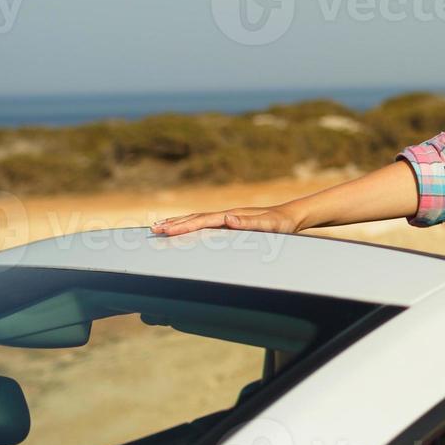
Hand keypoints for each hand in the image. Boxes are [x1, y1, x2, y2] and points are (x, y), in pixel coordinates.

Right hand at [150, 203, 302, 236]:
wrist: (291, 216)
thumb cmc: (281, 224)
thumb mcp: (268, 225)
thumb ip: (249, 223)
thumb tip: (228, 218)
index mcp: (231, 216)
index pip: (202, 221)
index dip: (183, 226)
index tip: (165, 230)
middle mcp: (227, 215)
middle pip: (195, 218)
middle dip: (173, 224)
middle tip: (153, 229)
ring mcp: (228, 217)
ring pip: (198, 219)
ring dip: (179, 223)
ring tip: (160, 225)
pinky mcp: (231, 223)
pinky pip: (205, 224)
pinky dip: (191, 225)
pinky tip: (186, 229)